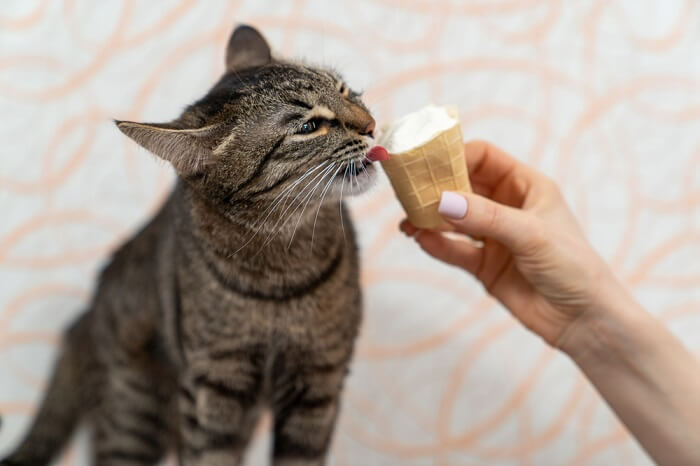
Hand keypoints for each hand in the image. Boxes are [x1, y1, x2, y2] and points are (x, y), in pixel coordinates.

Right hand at [401, 141, 619, 346]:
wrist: (584, 320)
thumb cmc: (574, 267)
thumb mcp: (532, 234)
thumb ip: (487, 217)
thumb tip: (444, 201)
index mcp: (526, 186)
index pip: (483, 157)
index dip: (455, 156)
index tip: (427, 163)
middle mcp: (507, 207)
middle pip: (463, 186)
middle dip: (436, 187)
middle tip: (409, 192)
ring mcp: (494, 237)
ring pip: (454, 219)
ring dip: (431, 218)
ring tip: (409, 220)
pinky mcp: (484, 265)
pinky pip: (454, 250)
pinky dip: (437, 244)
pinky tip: (421, 240)